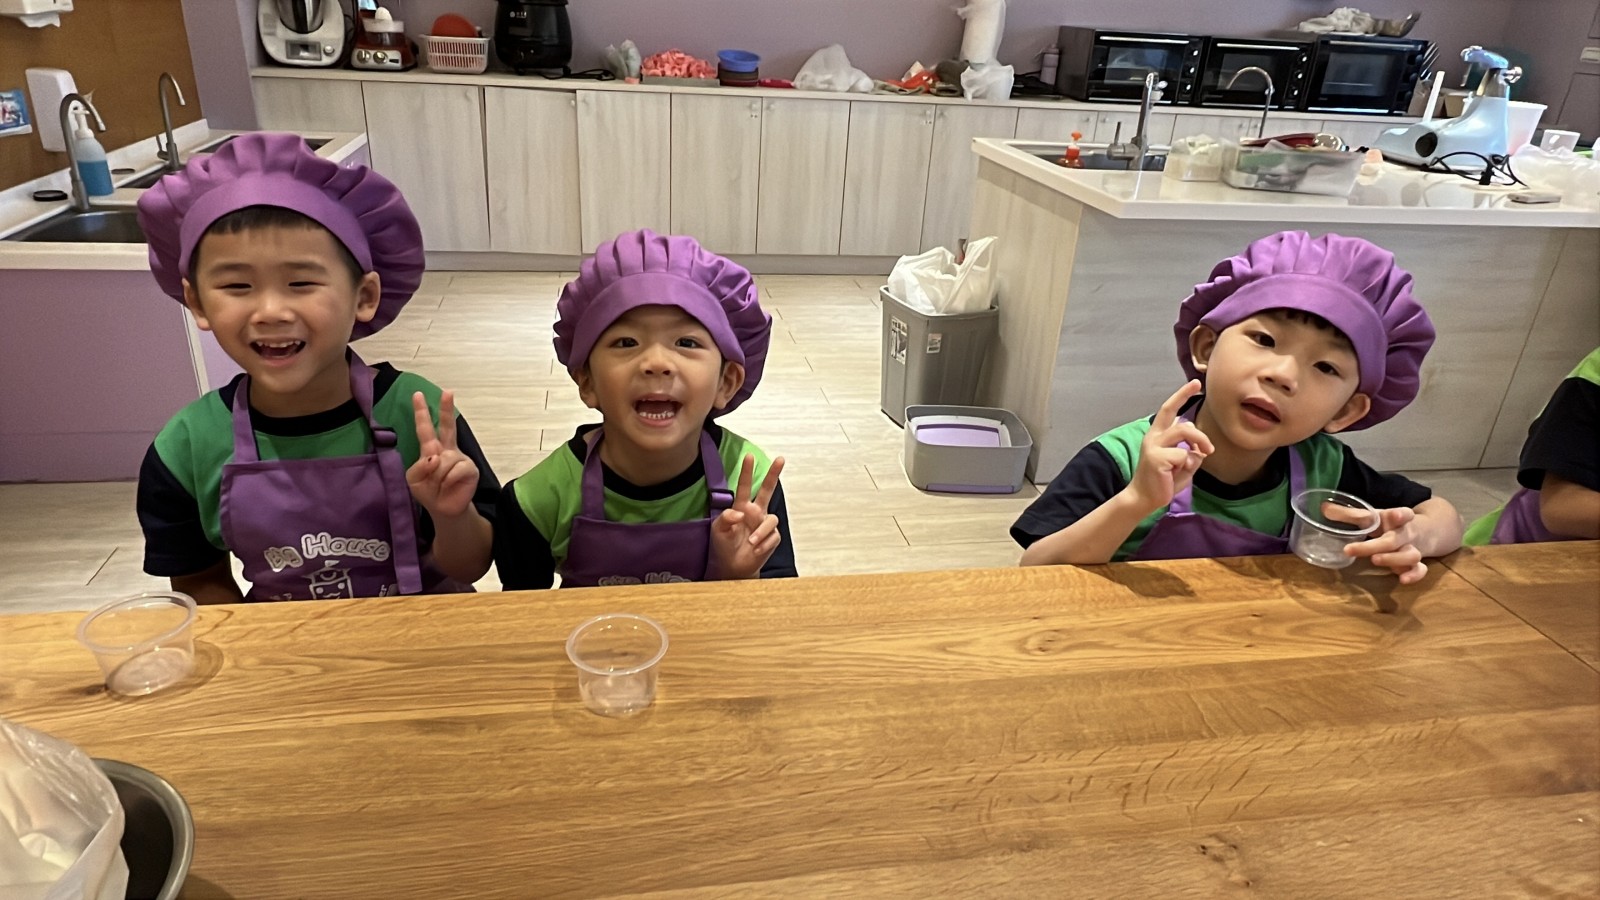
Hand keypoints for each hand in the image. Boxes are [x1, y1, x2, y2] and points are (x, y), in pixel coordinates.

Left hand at [405, 390, 478, 519]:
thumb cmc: (428, 492)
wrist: (444, 510)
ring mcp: (460, 458)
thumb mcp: (413, 479)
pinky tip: (450, 486)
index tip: (417, 395)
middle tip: (448, 391)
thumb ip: (419, 466)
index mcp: (431, 449)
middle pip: (448, 426)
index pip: (425, 428)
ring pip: (444, 460)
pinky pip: (455, 470)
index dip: (422, 412)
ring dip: (437, 476)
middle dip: (447, 409)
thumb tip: (436, 457)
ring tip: (440, 485)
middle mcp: (446, 450)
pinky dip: (448, 480)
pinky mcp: (470, 469)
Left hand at [710, 455, 784, 579]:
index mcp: (741, 507)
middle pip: (767, 490)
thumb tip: (740, 512)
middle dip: (773, 474)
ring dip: (761, 531)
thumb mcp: (718, 531)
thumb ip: (726, 518)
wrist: (732, 567)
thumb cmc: (724, 546)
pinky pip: (773, 536)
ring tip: (751, 542)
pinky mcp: (772, 538)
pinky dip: (764, 544)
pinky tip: (756, 550)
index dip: (747, 472)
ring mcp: (764, 525)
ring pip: (771, 519)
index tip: (749, 456)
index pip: (744, 487)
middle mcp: (755, 513)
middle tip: (780, 459)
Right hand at [1127, 380, 1213, 512]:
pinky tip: (1178, 473)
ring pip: (1184, 431)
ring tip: (1206, 453)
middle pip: (1176, 417)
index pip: (1169, 410)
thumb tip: (1200, 448)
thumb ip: (1190, 452)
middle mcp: (1154, 437)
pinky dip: (1189, 465)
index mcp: (1158, 435)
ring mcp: (1154, 446)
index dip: (1182, 395)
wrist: (1144, 499)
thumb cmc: (1163, 481)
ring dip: (1200, 441)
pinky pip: (1184, 455)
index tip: (1195, 383)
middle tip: (1204, 418)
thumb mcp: (1181, 464)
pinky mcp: (1157, 458)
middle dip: (1188, 407)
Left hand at [1343, 506, 1427, 583]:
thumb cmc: (1387, 524)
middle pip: (1394, 540)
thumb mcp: (1371, 517)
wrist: (1421, 531)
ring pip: (1411, 555)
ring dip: (1394, 559)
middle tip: (1350, 550)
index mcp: (1394, 519)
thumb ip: (1348, 515)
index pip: (1403, 514)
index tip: (1396, 515)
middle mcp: (1404, 534)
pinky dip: (1414, 575)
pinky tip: (1402, 580)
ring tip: (1374, 561)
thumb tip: (1324, 509)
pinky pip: (1420, 570)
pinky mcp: (1415, 564)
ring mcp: (1412, 549)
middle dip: (1375, 546)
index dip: (1401, 514)